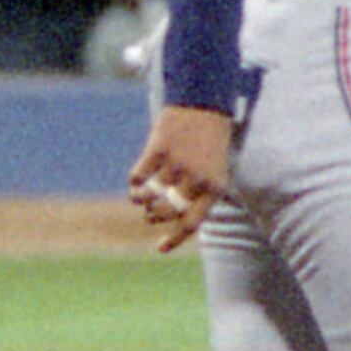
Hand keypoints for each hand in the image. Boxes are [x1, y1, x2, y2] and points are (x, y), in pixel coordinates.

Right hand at [127, 106, 234, 252]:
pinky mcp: (158, 149)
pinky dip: (134, 185)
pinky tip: (136, 185)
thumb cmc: (211, 138)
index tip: (159, 248)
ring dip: (142, 202)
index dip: (174, 239)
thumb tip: (171, 215)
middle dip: (154, 217)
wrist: (205, 101)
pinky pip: (138, 177)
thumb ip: (199, 192)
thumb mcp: (215, 167)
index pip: (191, 224)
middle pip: (167, 212)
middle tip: (149, 215)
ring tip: (140, 199)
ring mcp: (177, 164)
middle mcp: (196, 178)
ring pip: (150, 197)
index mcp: (215, 187)